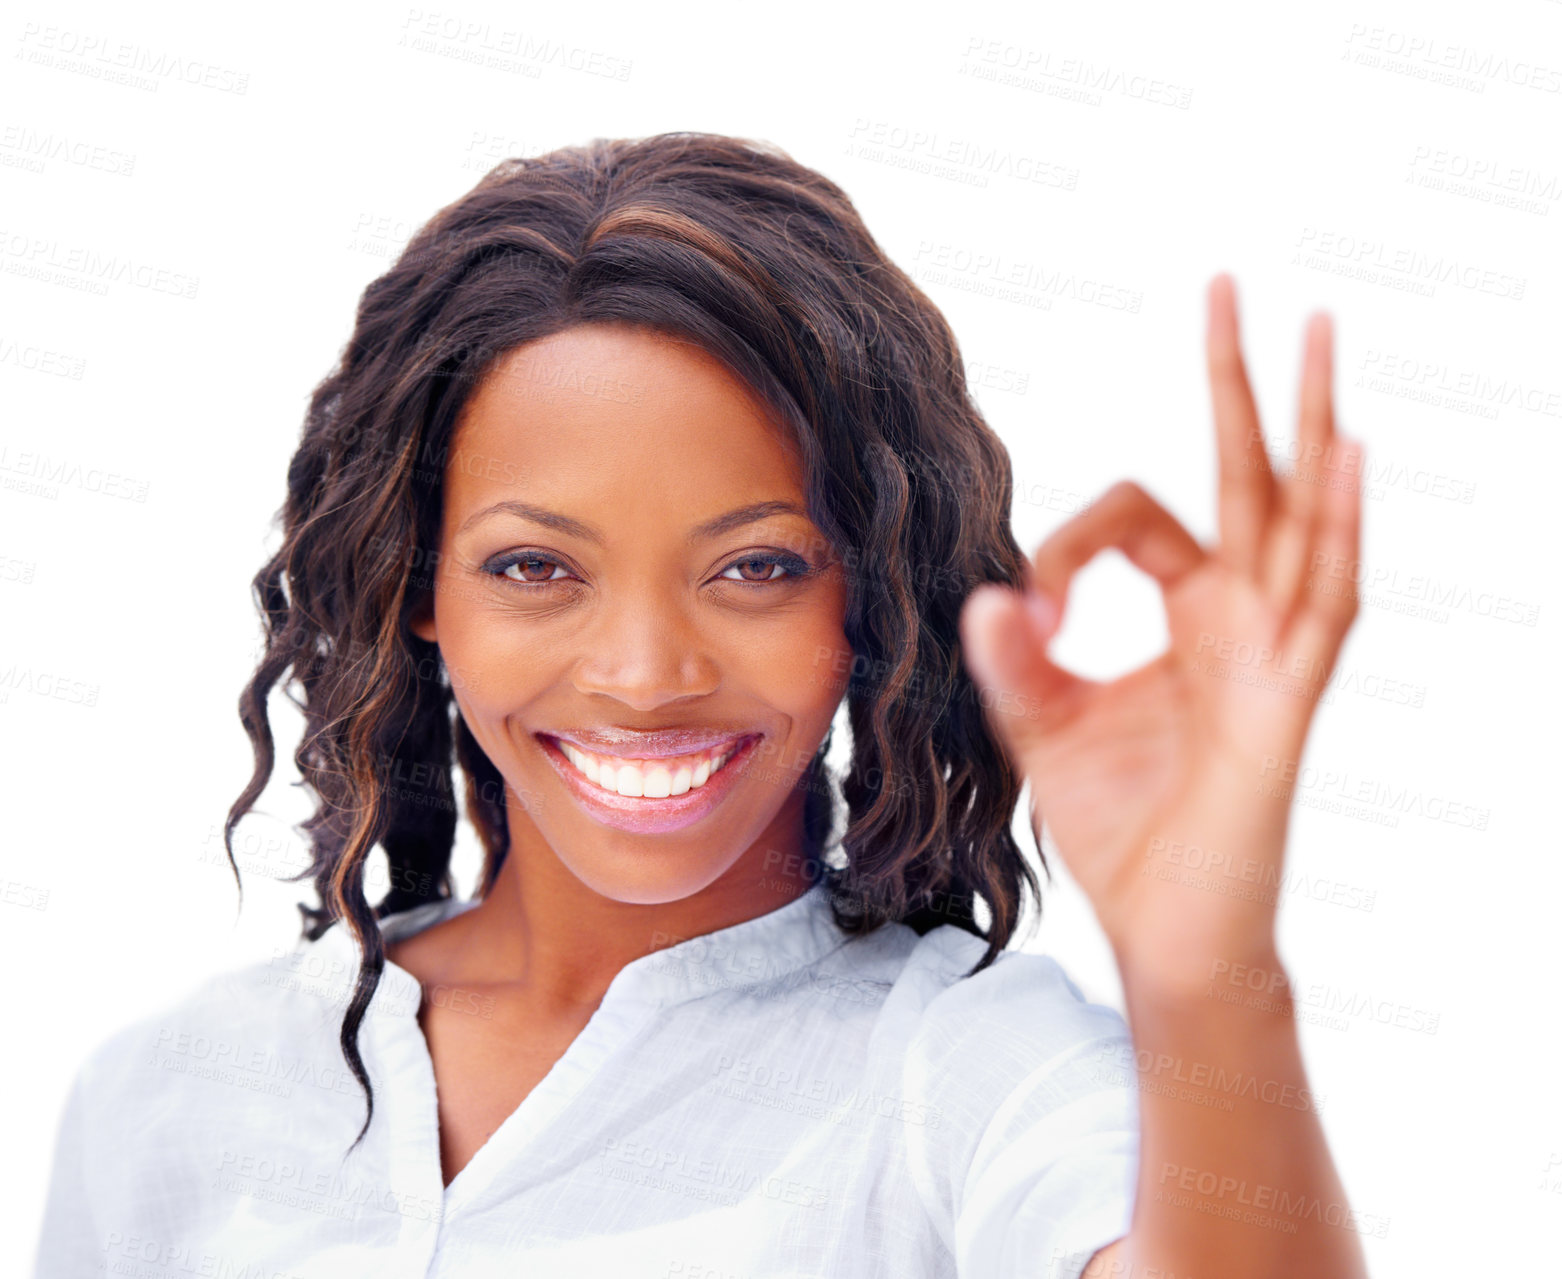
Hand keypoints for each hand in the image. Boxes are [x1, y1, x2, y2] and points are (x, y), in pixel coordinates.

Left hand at [958, 274, 1365, 976]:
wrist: (1162, 932)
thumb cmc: (1120, 827)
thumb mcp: (1041, 726)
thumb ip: (1013, 659)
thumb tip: (986, 594)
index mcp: (1191, 615)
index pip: (1140, 517)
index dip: (1069, 541)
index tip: (1024, 607)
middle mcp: (1242, 619)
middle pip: (1247, 476)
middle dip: (1239, 383)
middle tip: (1229, 284)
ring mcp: (1272, 657)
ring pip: (1301, 517)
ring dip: (1307, 424)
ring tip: (1314, 330)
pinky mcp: (1284, 705)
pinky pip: (1321, 605)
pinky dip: (1333, 531)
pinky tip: (1343, 452)